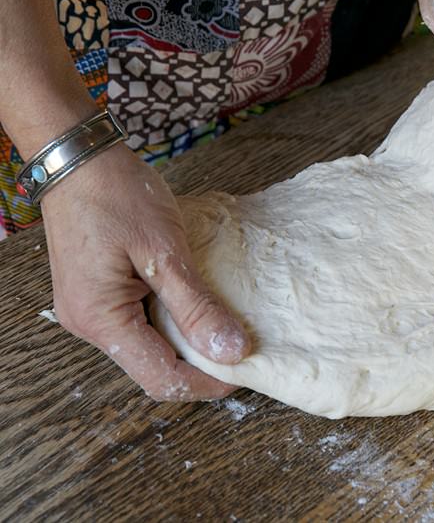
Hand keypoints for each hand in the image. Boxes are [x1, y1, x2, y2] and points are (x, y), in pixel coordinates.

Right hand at [41, 144, 250, 400]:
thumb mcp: (166, 252)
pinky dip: (172, 323)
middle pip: (153, 368)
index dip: (207, 382)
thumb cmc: (118, 195)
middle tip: (242, 351)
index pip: (161, 377)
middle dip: (199, 367)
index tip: (247, 371)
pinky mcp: (99, 295)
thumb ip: (197, 308)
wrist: (78, 157)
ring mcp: (91, 311)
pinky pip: (140, 323)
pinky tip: (198, 308)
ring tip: (226, 328)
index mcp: (101, 320)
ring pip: (148, 347)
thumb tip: (232, 351)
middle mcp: (89, 325)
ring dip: (187, 344)